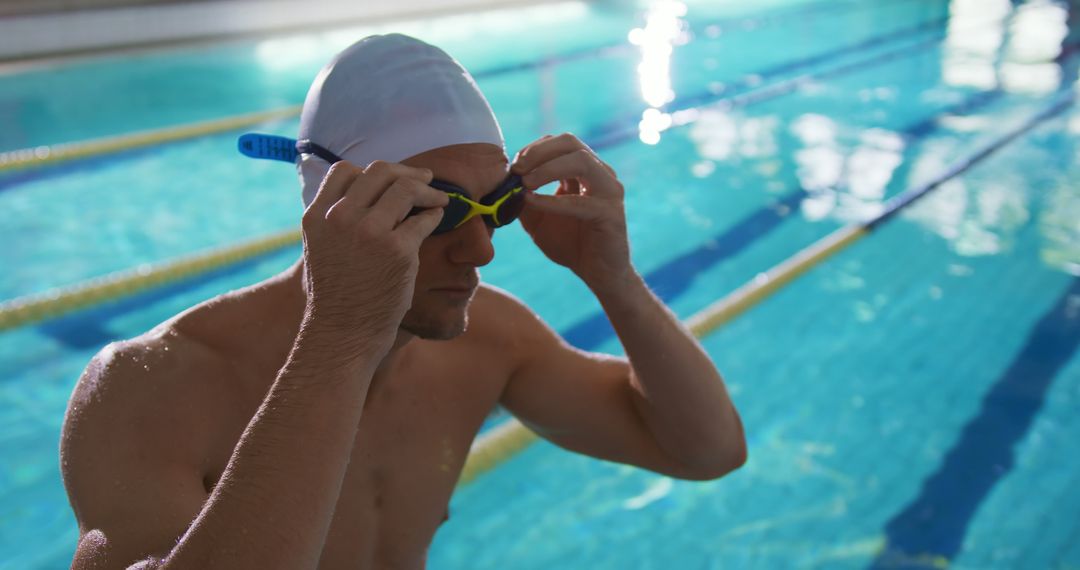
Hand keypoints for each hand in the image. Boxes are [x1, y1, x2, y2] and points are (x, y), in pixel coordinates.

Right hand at [300, 160, 448, 355]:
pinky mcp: (398, 250)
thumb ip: (336, 220)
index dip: (372, 171)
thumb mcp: (321, 249)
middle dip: (407, 172)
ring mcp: (369, 233)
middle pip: (379, 172)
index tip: (391, 180)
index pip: (344, 171)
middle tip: (425, 180)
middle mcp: (340, 219)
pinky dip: (435, 214)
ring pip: (406, 188)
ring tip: (439, 199)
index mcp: (317, 217)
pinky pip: (424, 218)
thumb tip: (366, 194)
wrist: (343, 335)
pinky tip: (437, 219)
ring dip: (428, 190)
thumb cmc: (337, 296)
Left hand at [512, 133, 632, 292]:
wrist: (598, 274)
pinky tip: (532, 203)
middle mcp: (601, 174)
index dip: (534, 148)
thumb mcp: (537, 218)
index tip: (513, 165)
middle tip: (517, 168)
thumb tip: (503, 184)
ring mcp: (609, 191)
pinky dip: (552, 200)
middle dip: (539, 152)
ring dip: (547, 168)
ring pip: (581, 161)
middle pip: (571, 143)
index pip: (560, 142)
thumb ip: (523, 199)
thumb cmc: (571, 244)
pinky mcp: (611, 213)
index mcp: (585, 171)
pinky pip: (579, 201)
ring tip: (525, 183)